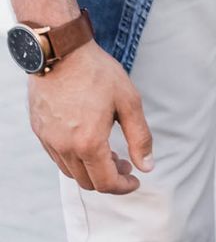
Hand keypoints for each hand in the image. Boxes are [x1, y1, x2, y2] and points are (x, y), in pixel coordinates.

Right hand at [28, 40, 153, 193]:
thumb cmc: (98, 74)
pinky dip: (76, 159)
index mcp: (89, 143)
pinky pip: (58, 158)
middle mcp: (65, 148)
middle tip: (125, 164)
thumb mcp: (129, 101)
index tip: (135, 180)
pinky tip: (88, 142)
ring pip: (71, 172)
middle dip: (110, 179)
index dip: (123, 187)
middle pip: (87, 182)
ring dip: (92, 170)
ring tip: (110, 153)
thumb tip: (147, 166)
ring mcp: (50, 142)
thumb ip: (139, 137)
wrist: (62, 54)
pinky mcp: (40, 133)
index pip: (105, 182)